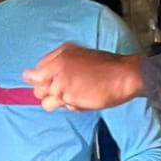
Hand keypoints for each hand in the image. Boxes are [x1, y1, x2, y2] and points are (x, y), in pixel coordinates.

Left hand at [23, 44, 143, 111]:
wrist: (123, 75)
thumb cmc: (107, 67)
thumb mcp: (81, 56)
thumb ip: (61, 65)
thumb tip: (38, 76)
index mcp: (61, 53)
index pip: (37, 70)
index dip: (43, 81)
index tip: (52, 85)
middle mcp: (57, 65)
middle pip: (38, 88)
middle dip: (49, 94)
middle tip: (68, 92)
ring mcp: (61, 81)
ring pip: (46, 102)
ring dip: (60, 103)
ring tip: (76, 97)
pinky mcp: (68, 95)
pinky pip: (63, 107)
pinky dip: (72, 107)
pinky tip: (85, 100)